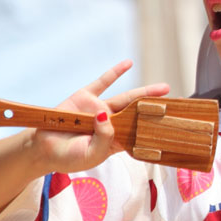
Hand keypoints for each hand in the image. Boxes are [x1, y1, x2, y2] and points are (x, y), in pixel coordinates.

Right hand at [28, 59, 169, 173]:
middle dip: (157, 109)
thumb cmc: (68, 157)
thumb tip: (108, 115)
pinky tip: (128, 63)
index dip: (156, 131)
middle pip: (139, 114)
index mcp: (116, 141)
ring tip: (164, 88)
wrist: (43, 148)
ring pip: (127, 98)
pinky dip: (116, 72)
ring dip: (145, 92)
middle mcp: (112, 123)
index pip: (140, 134)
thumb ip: (103, 139)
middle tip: (178, 103)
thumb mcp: (90, 155)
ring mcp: (100, 109)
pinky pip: (103, 82)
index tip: (174, 128)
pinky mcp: (86, 97)